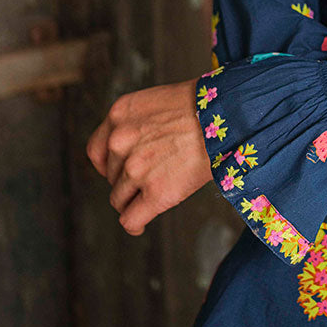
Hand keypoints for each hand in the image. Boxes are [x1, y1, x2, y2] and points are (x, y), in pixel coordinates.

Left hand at [85, 78, 213, 234]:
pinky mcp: (155, 192)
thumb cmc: (204, 107)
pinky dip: (135, 224)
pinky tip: (141, 224)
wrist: (229, 116)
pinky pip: (130, 219)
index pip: (96, 151)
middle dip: (127, 180)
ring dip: (134, 200)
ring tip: (153, 196)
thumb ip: (139, 123)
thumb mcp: (158, 102)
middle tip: (153, 177)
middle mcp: (120, 141)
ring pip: (119, 199)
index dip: (109, 164)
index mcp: (119, 114)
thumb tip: (134, 149)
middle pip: (110, 176)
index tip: (122, 170)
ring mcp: (136, 169)